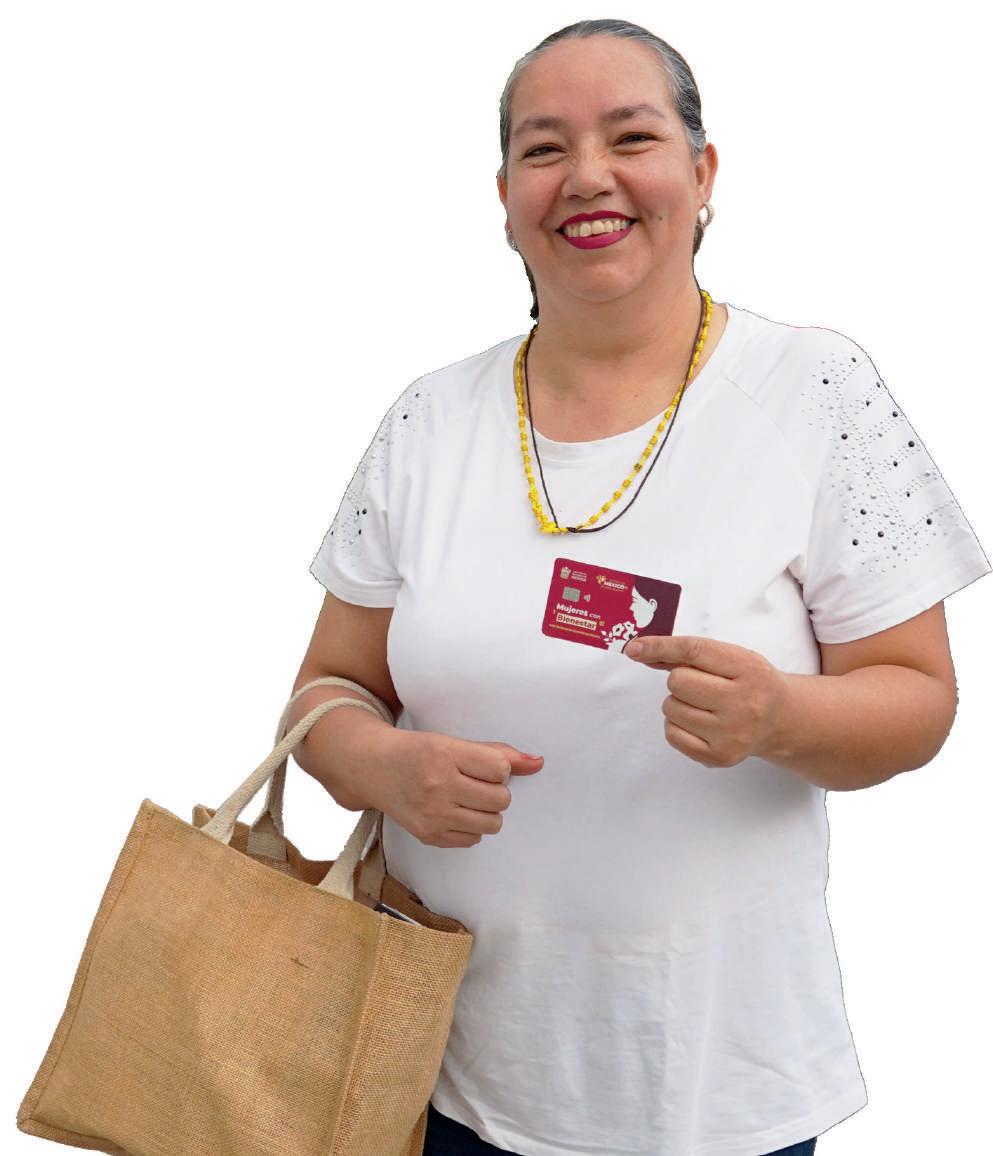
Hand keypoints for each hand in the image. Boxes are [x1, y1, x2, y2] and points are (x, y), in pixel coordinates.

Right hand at [366, 729, 544, 847]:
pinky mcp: (429, 835)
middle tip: (477, 783)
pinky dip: (471, 826)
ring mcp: (432, 814)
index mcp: (445, 755)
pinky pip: (473, 839)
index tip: (484, 766)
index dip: (499, 768)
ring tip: (469, 798)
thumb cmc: (419, 752)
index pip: (500, 769)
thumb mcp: (453, 742)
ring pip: (492, 823)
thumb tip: (538, 763)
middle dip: (496, 791)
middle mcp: (438, 785)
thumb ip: (497, 753)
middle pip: (501, 799)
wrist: (375, 768)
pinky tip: (455, 811)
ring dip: (487, 811)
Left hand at [624, 635, 790, 767]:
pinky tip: (700, 723)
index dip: (660, 647)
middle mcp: (743, 702)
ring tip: (704, 705)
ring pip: (671, 708)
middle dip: (680, 680)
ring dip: (678, 703)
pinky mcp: (720, 757)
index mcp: (748, 669)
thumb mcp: (731, 658)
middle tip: (701, 686)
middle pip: (678, 681)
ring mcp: (732, 733)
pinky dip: (677, 725)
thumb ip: (688, 653)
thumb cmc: (749, 682)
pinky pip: (672, 734)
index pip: (694, 651)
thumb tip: (640, 650)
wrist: (781, 719)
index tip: (634, 648)